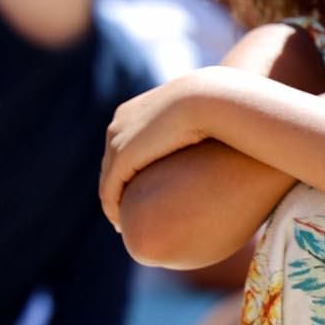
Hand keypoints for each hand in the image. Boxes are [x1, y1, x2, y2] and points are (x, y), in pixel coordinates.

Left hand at [100, 73, 215, 229]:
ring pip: (107, 180)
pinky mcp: (122, 157)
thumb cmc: (218, 107)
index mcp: (132, 111)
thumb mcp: (202, 117)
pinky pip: (110, 191)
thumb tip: (202, 142)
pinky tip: (122, 225)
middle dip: (114, 190)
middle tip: (123, 214)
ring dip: (112, 204)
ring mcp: (117, 140)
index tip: (134, 192)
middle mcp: (118, 124)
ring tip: (122, 224)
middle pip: (110, 164)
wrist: (209, 98)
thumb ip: (193, 130)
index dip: (124, 171)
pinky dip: (113, 209)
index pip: (121, 145)